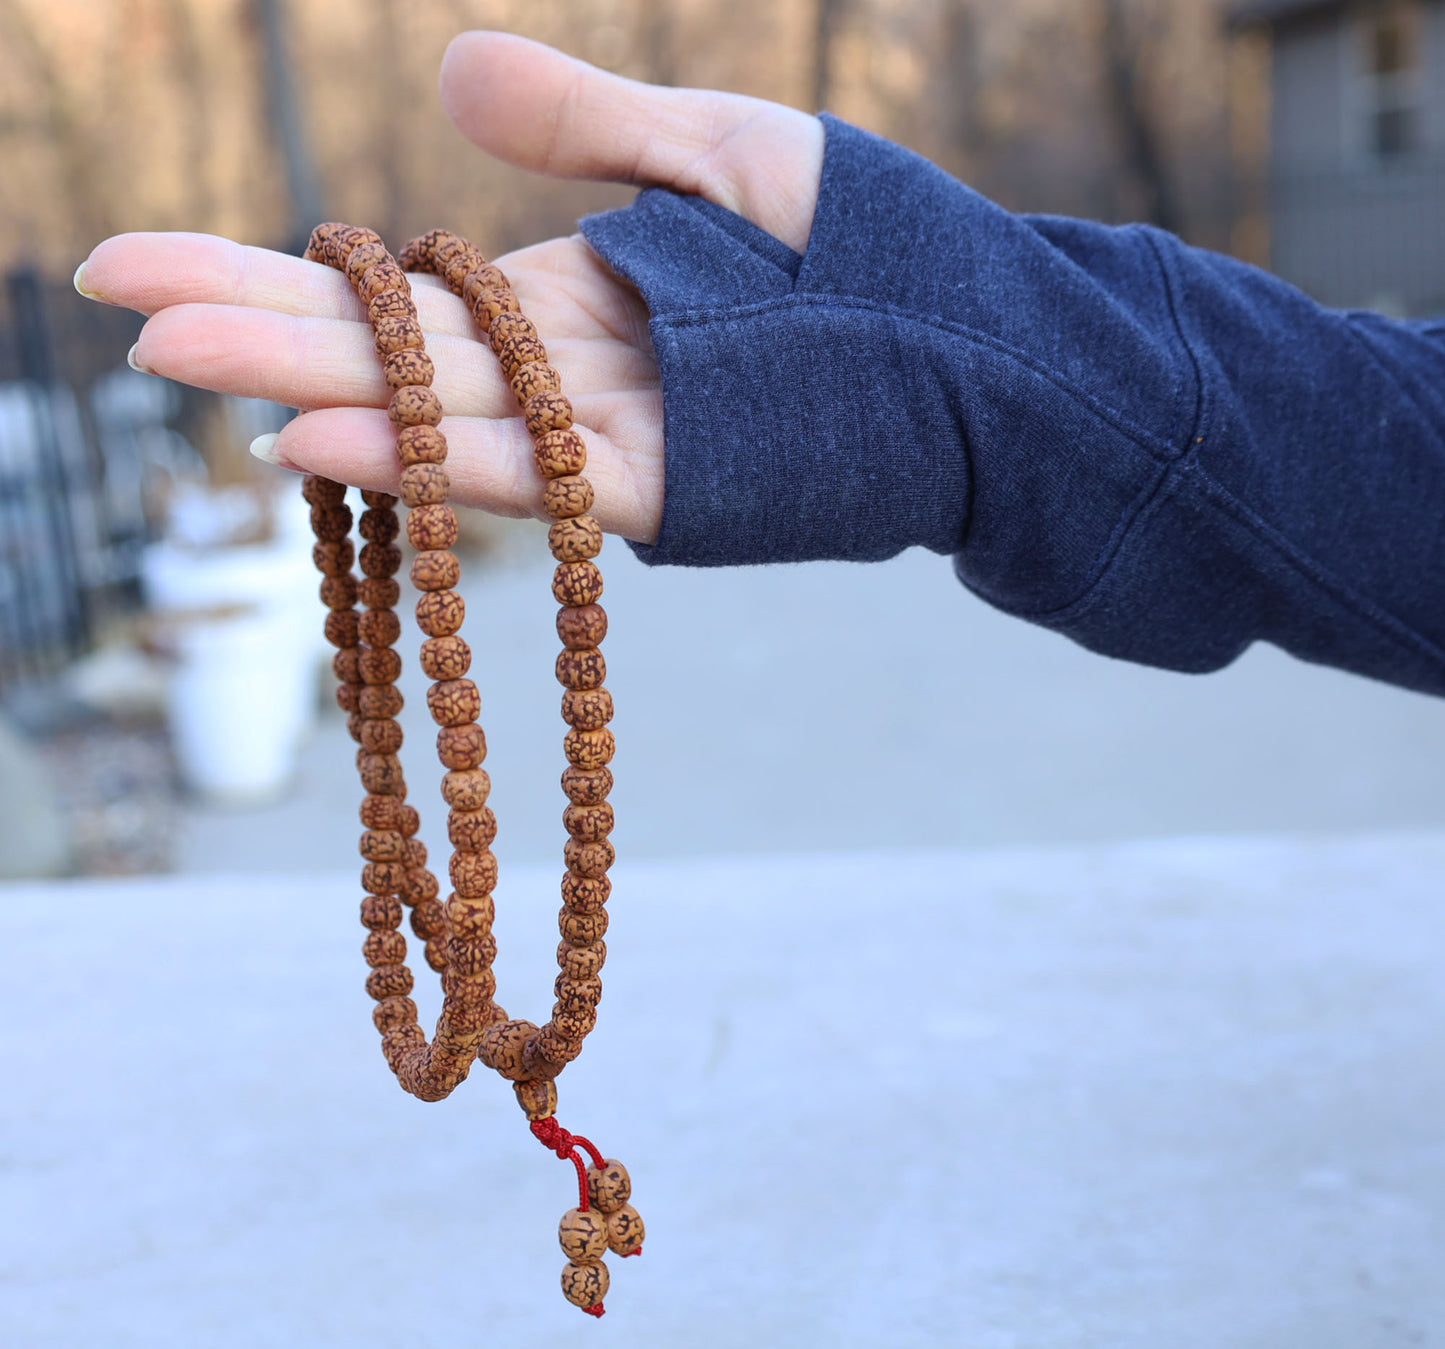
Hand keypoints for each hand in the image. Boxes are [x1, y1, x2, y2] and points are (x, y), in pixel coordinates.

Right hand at [74, 32, 823, 543]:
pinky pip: (530, 473)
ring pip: (439, 417)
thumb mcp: (711, 155)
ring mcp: (606, 437)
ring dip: (311, 391)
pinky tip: (326, 435)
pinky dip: (432, 456)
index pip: (382, 292)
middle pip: (387, 354)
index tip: (134, 264)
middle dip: (250, 326)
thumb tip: (440, 75)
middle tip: (112, 308)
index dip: (257, 274)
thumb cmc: (860, 248)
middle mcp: (558, 375)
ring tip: (180, 364)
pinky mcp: (663, 492)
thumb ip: (582, 125)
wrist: (982, 340)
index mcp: (553, 301)